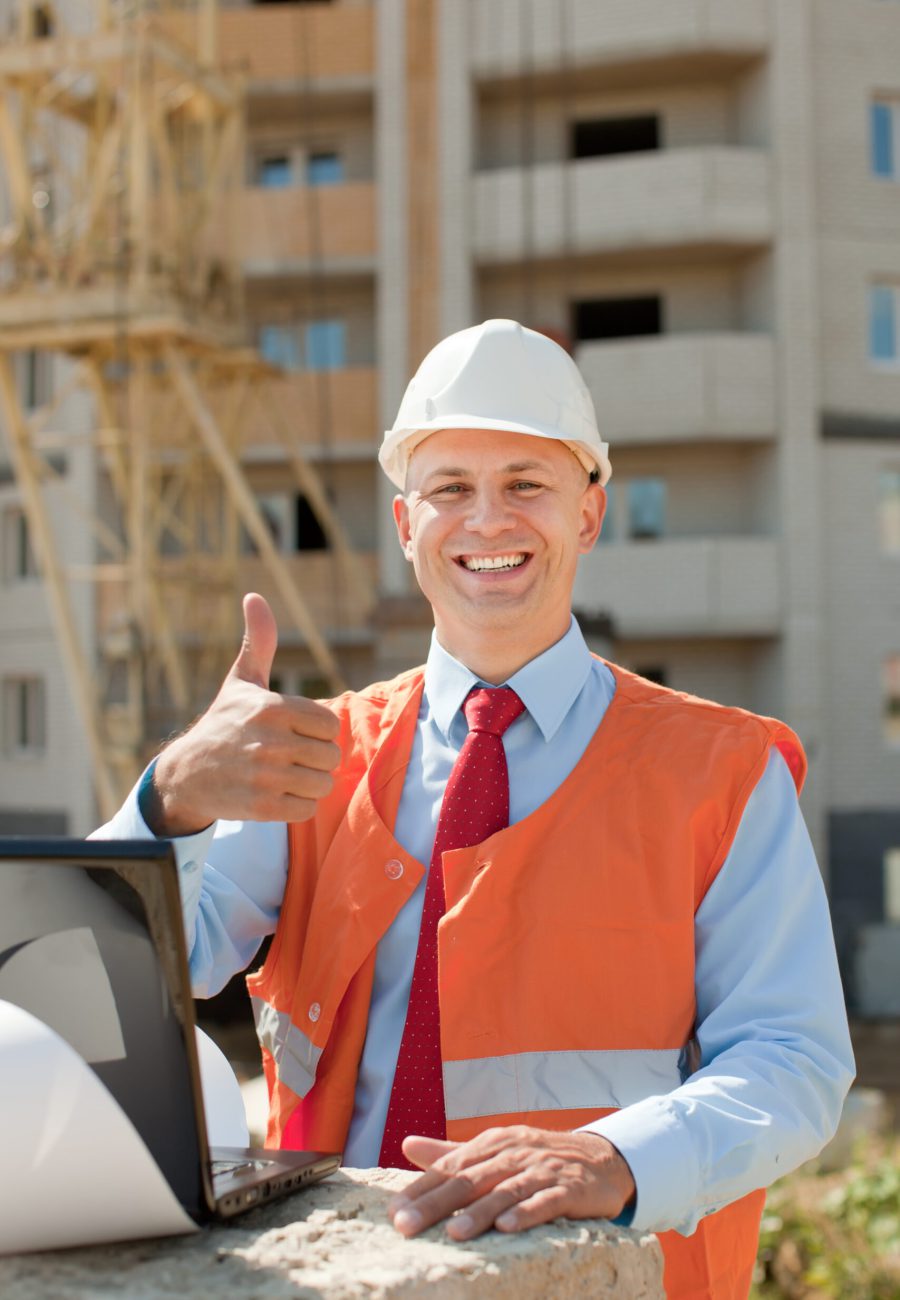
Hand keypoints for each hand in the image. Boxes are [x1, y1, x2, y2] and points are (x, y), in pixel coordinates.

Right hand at [145, 592, 340, 835]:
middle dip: (314, 759)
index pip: (330, 725)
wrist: (187, 774)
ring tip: (282, 775)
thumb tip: (254, 597)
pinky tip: (274, 793)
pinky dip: (295, 805)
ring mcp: (265, 775)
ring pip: (322, 784)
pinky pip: (305, 809)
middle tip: (288, 756)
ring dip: (306, 784)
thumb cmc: (223, 723)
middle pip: (330, 757)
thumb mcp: (242, 681)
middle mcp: (270, 740)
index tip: (294, 732)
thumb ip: (259, 642)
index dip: (316, 732)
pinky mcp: (261, 807)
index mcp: (273, 707)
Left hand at [387, 1126, 635, 1241]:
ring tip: (454, 1233)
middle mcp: (514, 1152)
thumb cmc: (538, 1158)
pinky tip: (508, 1227)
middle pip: (470, 1179)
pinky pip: (545, 1201)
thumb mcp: (495, 1150)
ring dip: (479, 1212)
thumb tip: (406, 1144)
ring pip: (505, 1191)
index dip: (421, 1189)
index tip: (393, 1213)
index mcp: (492, 1143)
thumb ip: (451, 1152)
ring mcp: (542, 1169)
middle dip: (436, 1203)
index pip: (450, 1166)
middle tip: (406, 1225)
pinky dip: (527, 1213)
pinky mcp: (569, 1189)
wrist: (601, 1160)